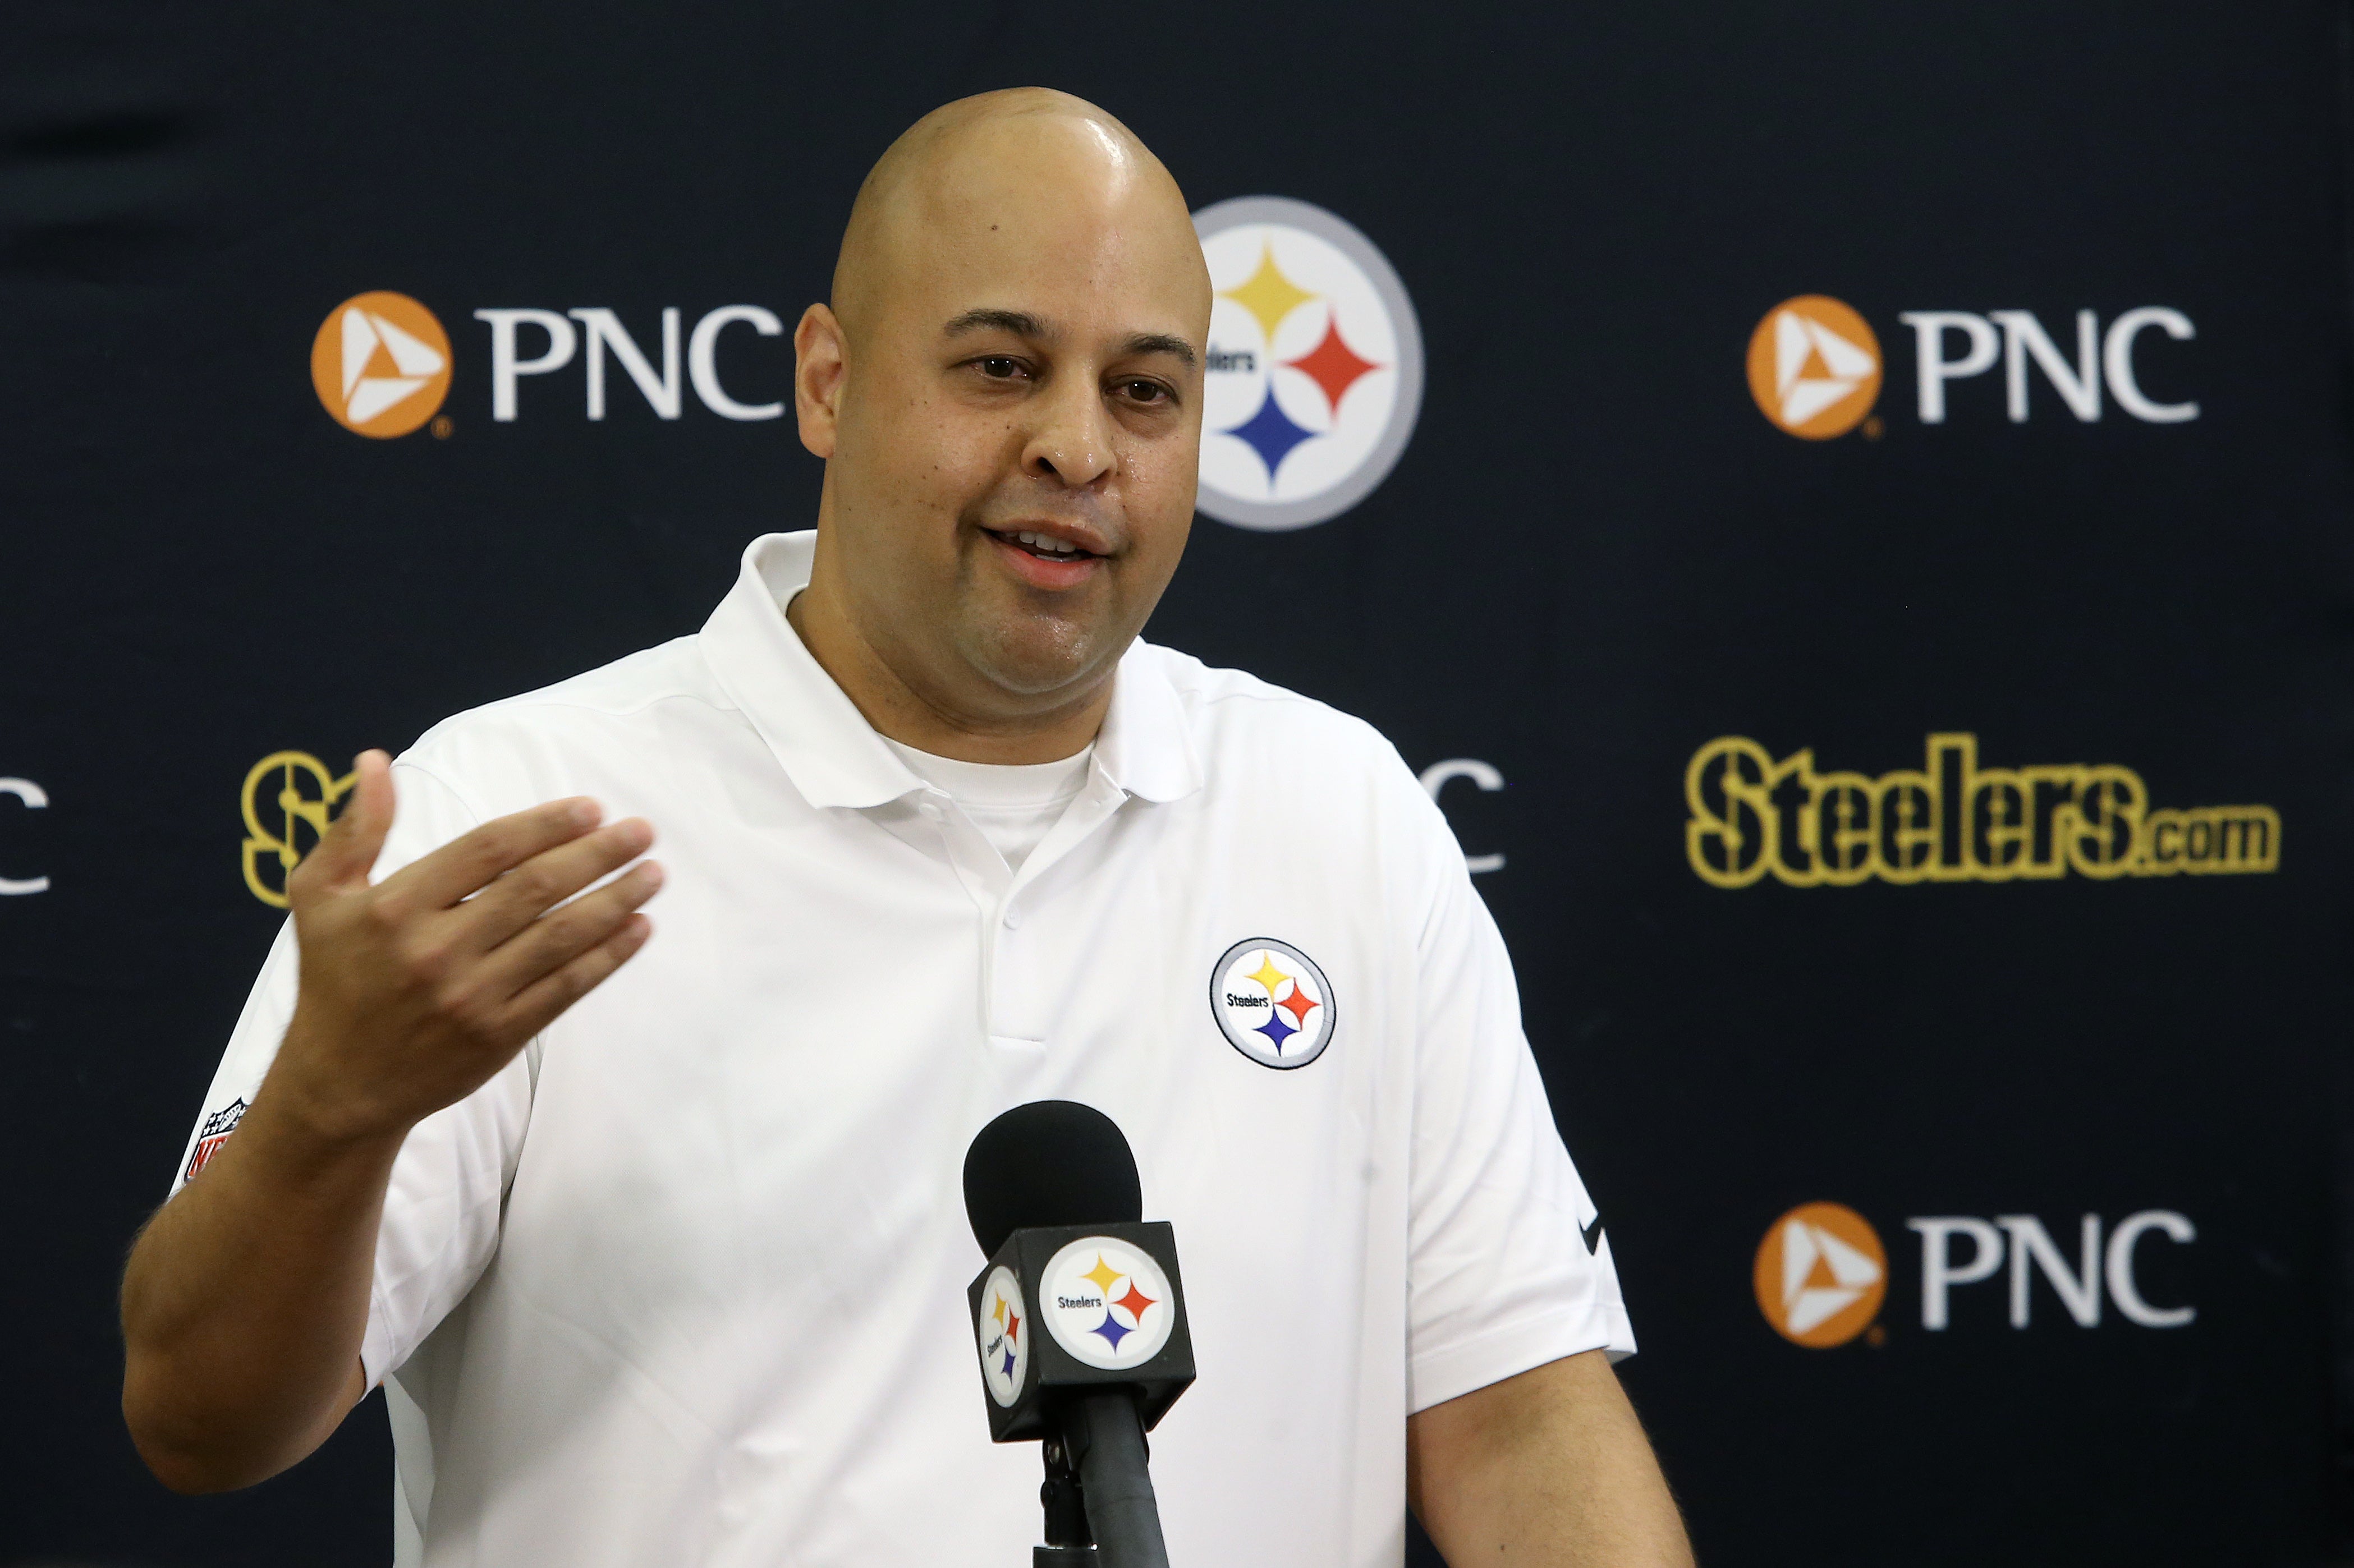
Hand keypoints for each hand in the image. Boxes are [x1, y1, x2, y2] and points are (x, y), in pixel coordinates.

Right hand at [271, 750, 660, 1144]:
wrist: (340, 1083)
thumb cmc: (335, 978)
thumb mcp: (321, 897)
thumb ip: (355, 829)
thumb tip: (375, 761)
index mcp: (397, 906)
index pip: (489, 849)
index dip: (546, 825)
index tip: (592, 808)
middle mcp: (436, 949)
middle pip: (536, 888)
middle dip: (598, 855)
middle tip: (642, 832)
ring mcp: (472, 996)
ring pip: (561, 937)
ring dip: (616, 901)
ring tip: (653, 874)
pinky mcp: (498, 1036)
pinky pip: (566, 987)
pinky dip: (609, 956)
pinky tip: (638, 928)